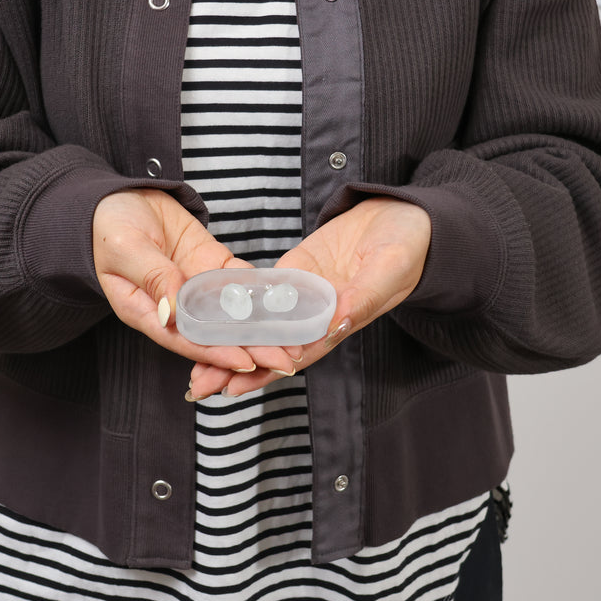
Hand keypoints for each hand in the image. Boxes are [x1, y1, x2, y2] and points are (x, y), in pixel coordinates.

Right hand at [93, 189, 300, 377]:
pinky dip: (261, 294)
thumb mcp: (126, 248)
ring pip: (233, 314)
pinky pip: (238, 283)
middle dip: (251, 348)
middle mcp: (175, 307)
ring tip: (294, 341)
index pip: (186, 338)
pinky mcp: (211, 266)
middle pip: (216, 334)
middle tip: (287, 360)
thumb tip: (172, 312)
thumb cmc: (108, 225)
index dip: (216, 352)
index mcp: (146, 311)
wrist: (119, 196)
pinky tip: (286, 304)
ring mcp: (196, 286)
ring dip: (262, 328)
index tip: (247, 361)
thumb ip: (152, 277)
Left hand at [188, 197, 430, 397]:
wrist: (402, 216)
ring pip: (262, 322)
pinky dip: (239, 303)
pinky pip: (264, 290)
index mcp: (342, 320)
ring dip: (231, 340)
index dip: (268, 370)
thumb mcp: (391, 268)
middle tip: (199, 384)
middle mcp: (318, 314)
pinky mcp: (295, 271)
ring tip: (193, 356)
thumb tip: (337, 321)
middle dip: (236, 365)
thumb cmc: (407, 245)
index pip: (300, 353)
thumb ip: (366, 295)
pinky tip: (210, 312)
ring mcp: (304, 293)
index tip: (236, 384)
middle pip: (272, 346)